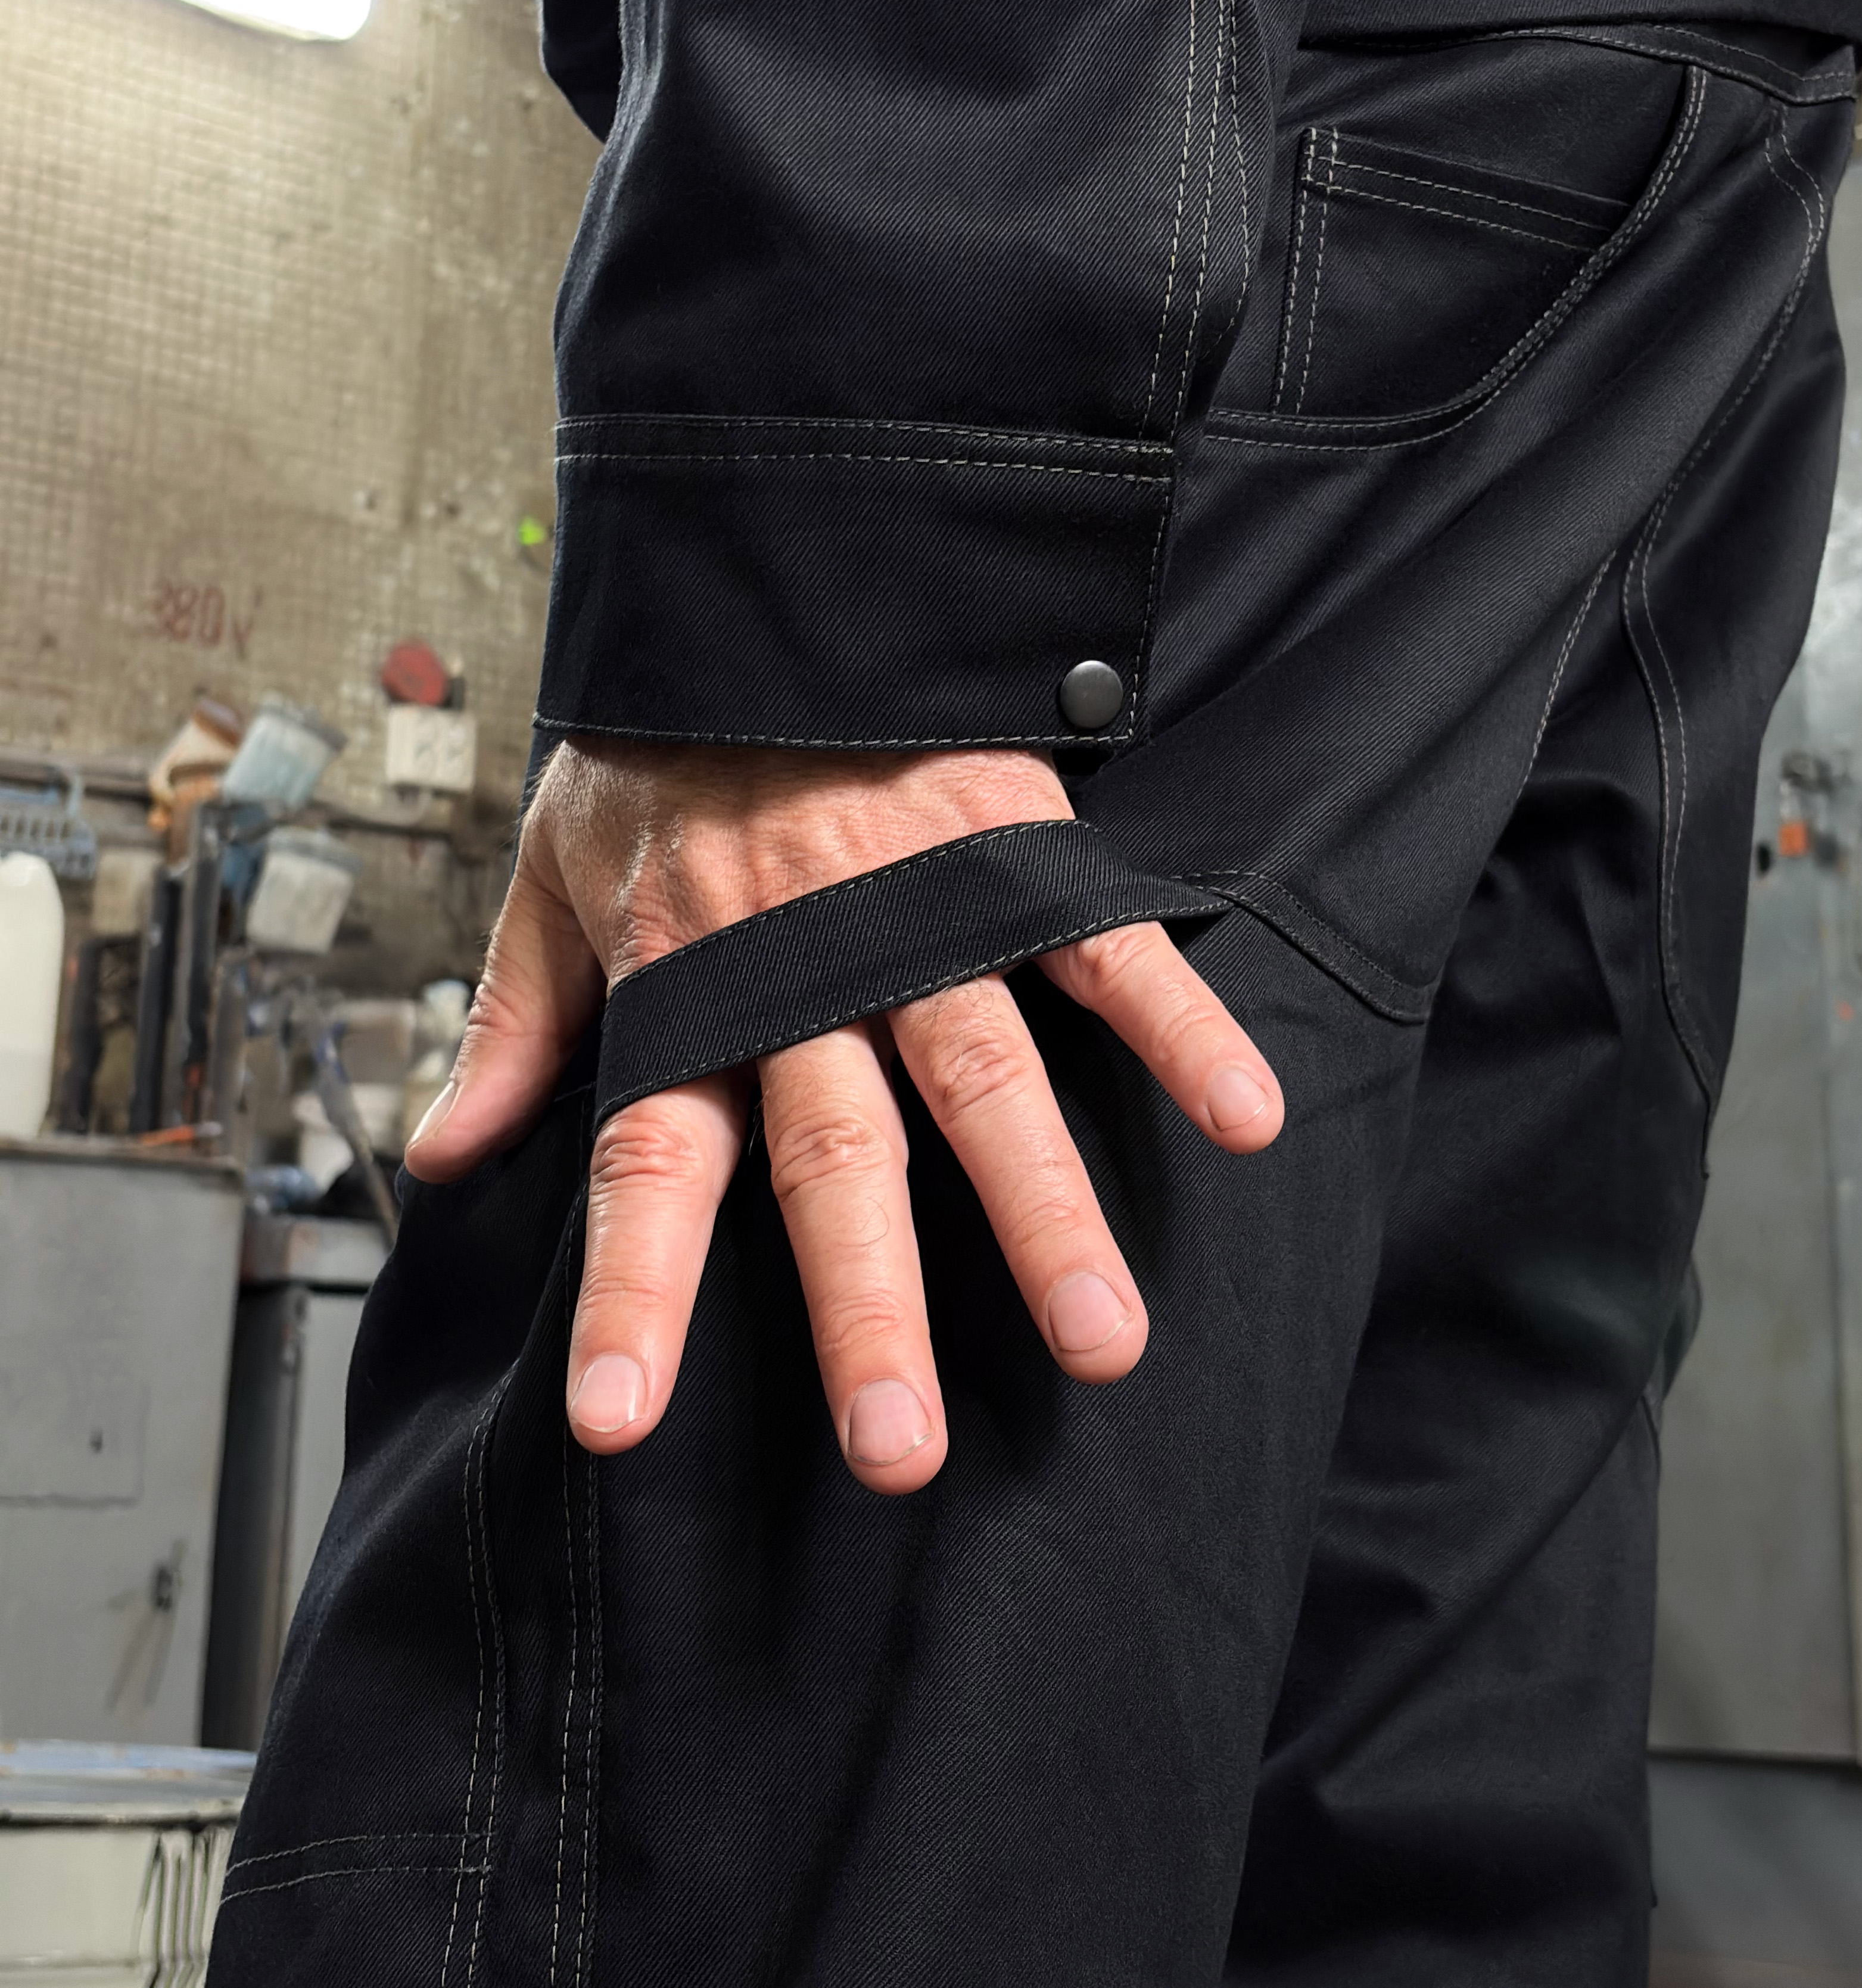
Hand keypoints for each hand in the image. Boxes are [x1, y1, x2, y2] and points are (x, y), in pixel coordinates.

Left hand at [405, 740, 1282, 1492]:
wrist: (756, 593)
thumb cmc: (656, 755)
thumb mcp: (550, 877)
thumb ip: (510, 1025)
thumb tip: (439, 1160)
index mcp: (691, 987)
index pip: (647, 1161)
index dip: (634, 1289)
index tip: (619, 1419)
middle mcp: (804, 971)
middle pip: (836, 1158)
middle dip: (867, 1302)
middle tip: (902, 1446)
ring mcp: (919, 913)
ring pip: (983, 1081)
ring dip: (1044, 1211)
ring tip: (1105, 1338)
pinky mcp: (1012, 852)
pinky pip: (1103, 950)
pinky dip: (1176, 1029)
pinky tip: (1244, 1116)